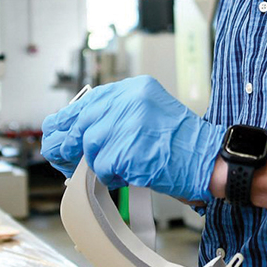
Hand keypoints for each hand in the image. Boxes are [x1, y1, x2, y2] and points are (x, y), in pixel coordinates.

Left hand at [40, 76, 222, 203]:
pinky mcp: (127, 150)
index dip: (68, 121)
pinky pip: (103, 168)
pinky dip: (110, 177)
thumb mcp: (148, 113)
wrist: (208, 158)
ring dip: (97, 164)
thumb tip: (79, 132)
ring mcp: (127, 125)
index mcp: (132, 89)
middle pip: (81, 123)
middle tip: (63, 159)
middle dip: (68, 145)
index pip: (87, 101)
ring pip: (89, 148)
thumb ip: (116, 115)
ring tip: (115, 168)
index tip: (57, 133)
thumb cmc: (181, 143)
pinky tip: (127, 175)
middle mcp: (128, 101)